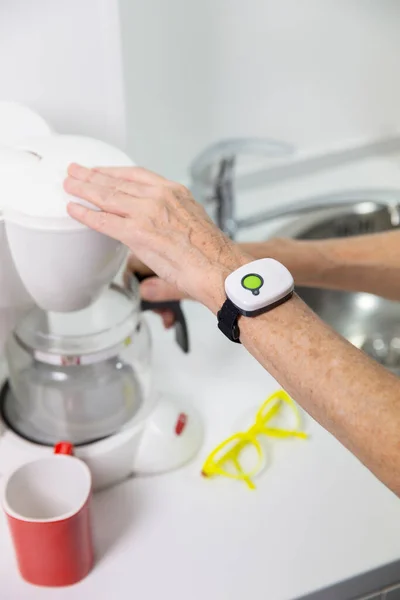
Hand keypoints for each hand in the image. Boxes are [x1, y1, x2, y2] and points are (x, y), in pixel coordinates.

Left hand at [64, 165, 247, 313]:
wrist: (218, 266)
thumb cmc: (210, 253)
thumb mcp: (190, 224)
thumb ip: (168, 231)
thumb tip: (154, 255)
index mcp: (174, 191)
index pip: (136, 174)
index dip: (113, 171)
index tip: (100, 170)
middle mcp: (159, 196)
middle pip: (117, 181)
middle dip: (92, 176)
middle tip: (74, 172)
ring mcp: (147, 212)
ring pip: (107, 196)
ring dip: (84, 190)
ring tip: (69, 185)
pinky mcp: (138, 232)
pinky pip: (104, 220)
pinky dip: (86, 214)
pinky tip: (74, 210)